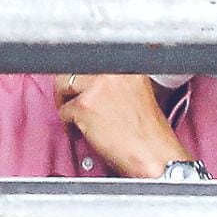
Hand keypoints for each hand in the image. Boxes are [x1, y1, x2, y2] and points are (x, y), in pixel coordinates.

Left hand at [54, 74, 188, 178]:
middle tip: (76, 105)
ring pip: (64, 87)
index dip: (86, 78)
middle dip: (70, 89)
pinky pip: (63, 111)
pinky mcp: (84, 105)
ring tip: (80, 119)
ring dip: (67, 104)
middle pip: (74, 70)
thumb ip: (115, 84)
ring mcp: (98, 87)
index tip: (85, 89)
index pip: (94, 61)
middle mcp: (113, 72)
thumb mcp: (138, 95)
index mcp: (129, 67)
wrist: (153, 155)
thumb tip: (92, 83)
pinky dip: (69, 124)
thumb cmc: (148, 134)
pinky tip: (84, 132)